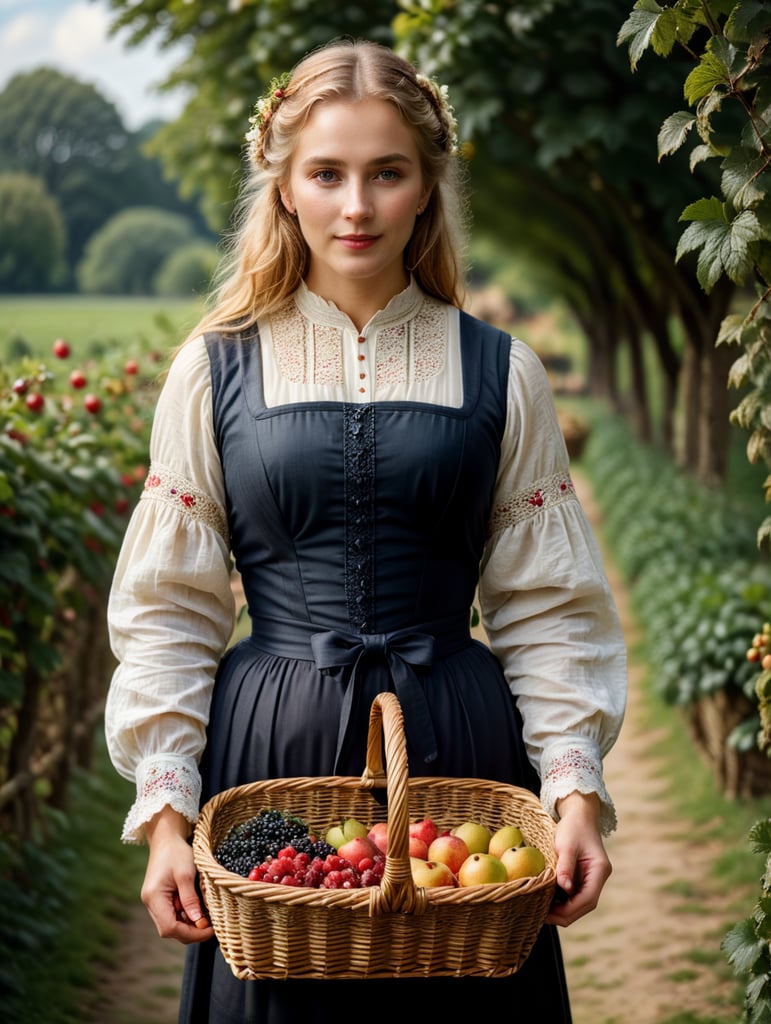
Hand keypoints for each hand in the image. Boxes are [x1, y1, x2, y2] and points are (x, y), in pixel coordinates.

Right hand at [141, 805, 213, 944]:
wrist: (166, 839)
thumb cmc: (176, 852)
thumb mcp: (186, 874)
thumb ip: (190, 899)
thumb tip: (198, 922)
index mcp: (154, 897)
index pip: (169, 927)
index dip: (190, 932)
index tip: (209, 929)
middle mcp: (150, 903)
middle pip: (169, 929)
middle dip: (191, 930)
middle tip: (211, 924)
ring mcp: (154, 902)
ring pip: (171, 924)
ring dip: (189, 923)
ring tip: (206, 914)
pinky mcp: (160, 899)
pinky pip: (173, 914)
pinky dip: (186, 915)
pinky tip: (198, 907)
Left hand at [545, 791, 610, 926]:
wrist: (579, 813)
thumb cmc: (573, 826)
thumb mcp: (566, 845)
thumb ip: (566, 867)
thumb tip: (564, 889)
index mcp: (600, 870)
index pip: (588, 899)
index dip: (569, 910)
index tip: (549, 914)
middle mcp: (598, 877)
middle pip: (584, 905)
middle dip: (565, 913)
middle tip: (542, 916)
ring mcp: (592, 877)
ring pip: (579, 902)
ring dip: (563, 908)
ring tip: (542, 909)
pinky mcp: (583, 876)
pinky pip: (574, 893)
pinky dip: (562, 900)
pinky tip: (547, 899)